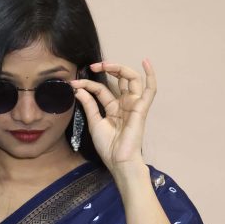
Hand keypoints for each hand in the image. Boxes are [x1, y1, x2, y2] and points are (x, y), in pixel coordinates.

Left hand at [70, 59, 156, 174]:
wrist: (118, 160)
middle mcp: (125, 103)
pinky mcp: (141, 108)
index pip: (101, 89)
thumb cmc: (108, 146)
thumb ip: (89, 105)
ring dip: (120, 68)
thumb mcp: (94, 122)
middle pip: (120, 79)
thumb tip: (78, 89)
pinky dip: (151, 75)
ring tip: (106, 64)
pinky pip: (150, 89)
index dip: (87, 84)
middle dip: (107, 68)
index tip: (73, 83)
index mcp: (114, 108)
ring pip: (132, 79)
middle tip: (93, 66)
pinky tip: (146, 62)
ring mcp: (134, 104)